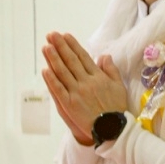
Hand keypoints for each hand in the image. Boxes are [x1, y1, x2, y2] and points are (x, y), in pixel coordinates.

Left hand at [42, 32, 129, 146]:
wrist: (113, 128)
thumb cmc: (117, 108)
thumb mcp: (119, 86)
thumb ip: (111, 70)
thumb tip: (104, 56)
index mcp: (99, 77)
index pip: (83, 57)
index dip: (73, 45)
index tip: (66, 36)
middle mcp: (87, 82)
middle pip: (71, 61)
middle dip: (61, 46)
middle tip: (52, 35)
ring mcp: (77, 92)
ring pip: (63, 72)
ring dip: (54, 58)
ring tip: (46, 47)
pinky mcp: (70, 104)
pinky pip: (58, 89)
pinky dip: (51, 79)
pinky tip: (45, 69)